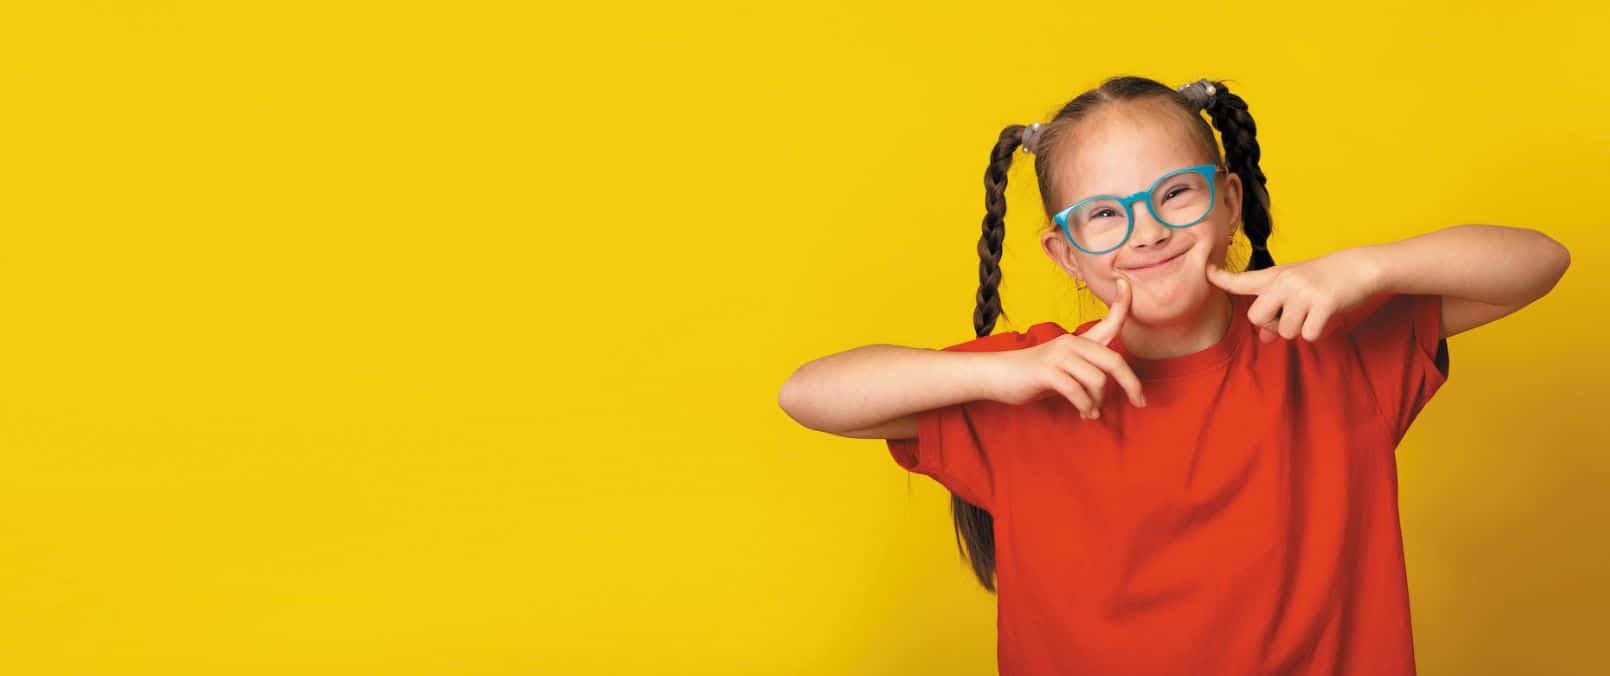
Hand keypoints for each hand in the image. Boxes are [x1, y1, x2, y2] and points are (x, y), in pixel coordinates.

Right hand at [987, 278, 1145, 418]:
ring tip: (1092, 411)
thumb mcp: (1064, 367)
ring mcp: (1059, 356)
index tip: (1125, 281)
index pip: (1108, 320)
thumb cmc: (1034, 375)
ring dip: (1098, 402)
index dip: (1121, 301)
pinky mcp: (1048, 371)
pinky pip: (1078, 392)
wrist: (996, 376)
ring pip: (1098, 380)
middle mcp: (1071, 343)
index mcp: (1079, 341)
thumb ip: (1088, 370)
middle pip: (1114, 361)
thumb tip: (1116, 387)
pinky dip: (1086, 407)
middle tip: (1139, 402)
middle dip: (1131, 384)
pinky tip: (1085, 414)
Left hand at [1205, 248, 1383, 342]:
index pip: (1243, 279)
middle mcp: (1285, 281)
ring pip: (1286, 331)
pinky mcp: (1323, 303)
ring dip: (1299, 330)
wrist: (1361, 267)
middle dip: (1272, 325)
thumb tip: (1263, 337)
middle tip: (1290, 317)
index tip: (1206, 271)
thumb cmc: (1325, 279)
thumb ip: (1277, 312)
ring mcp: (1303, 291)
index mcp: (1276, 275)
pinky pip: (1308, 334)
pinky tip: (1325, 316)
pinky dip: (1317, 332)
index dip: (1222, 277)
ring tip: (1313, 312)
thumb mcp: (1297, 290)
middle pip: (1257, 317)